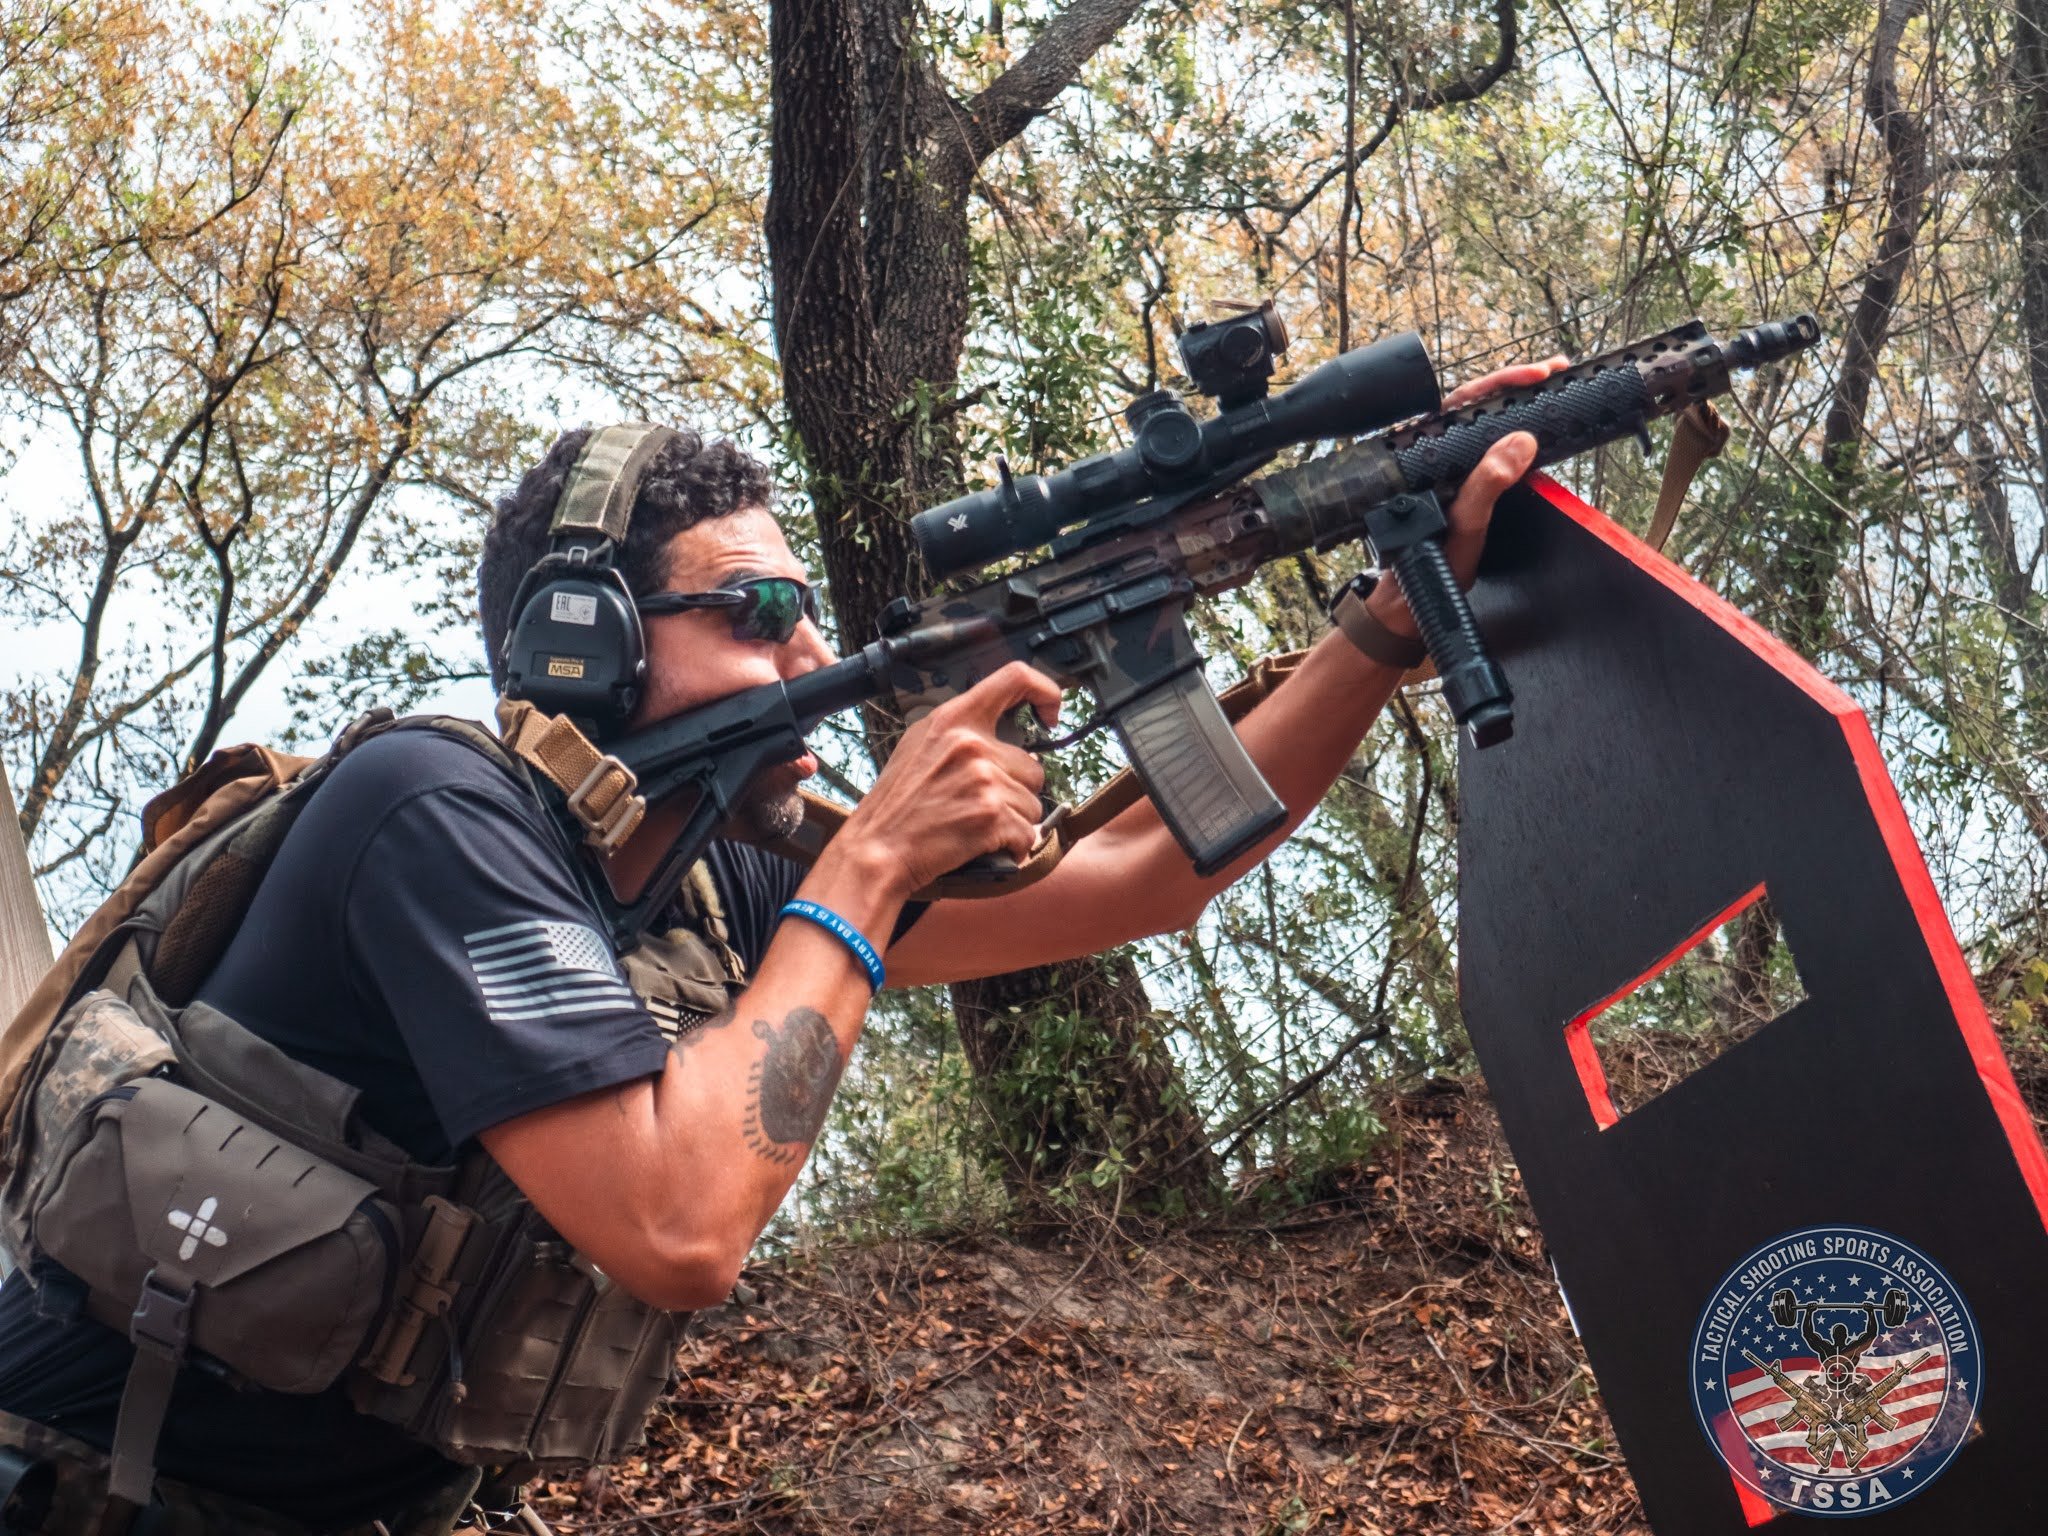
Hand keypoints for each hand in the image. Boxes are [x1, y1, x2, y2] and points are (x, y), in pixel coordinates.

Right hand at [835, 660, 1062, 899]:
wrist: (875, 850)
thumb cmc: (896, 806)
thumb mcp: (920, 746)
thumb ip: (961, 733)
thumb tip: (1005, 740)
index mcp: (953, 718)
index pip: (1015, 677)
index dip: (1046, 691)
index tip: (1051, 712)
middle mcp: (971, 743)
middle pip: (1033, 766)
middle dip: (1016, 791)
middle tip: (978, 806)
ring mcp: (983, 779)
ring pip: (1033, 804)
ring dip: (1012, 821)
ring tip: (973, 826)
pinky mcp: (991, 815)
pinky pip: (1028, 834)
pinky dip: (1012, 847)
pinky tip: (982, 845)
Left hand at [1365, 354, 1568, 639]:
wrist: (1413, 602)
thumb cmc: (1429, 563)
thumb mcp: (1464, 523)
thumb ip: (1487, 484)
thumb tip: (1519, 442)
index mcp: (1428, 454)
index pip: (1466, 400)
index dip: (1503, 381)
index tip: (1538, 374)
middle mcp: (1436, 456)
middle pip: (1478, 406)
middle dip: (1516, 385)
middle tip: (1554, 371)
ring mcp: (1451, 469)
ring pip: (1486, 427)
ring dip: (1519, 407)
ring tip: (1550, 389)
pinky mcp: (1465, 485)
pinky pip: (1492, 452)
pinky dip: (1518, 437)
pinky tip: (1536, 432)